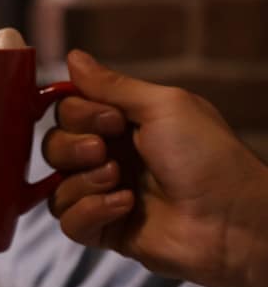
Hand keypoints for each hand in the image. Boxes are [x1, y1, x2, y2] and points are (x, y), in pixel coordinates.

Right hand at [44, 50, 267, 286]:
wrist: (232, 218)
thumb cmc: (208, 156)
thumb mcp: (163, 106)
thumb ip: (111, 85)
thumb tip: (73, 56)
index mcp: (121, 124)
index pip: (66, 111)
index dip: (77, 113)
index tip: (112, 120)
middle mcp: (107, 156)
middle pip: (53, 146)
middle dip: (73, 147)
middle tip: (105, 150)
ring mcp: (104, 194)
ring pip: (55, 185)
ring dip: (83, 181)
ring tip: (120, 182)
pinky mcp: (105, 229)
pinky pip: (68, 220)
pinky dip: (90, 212)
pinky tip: (125, 207)